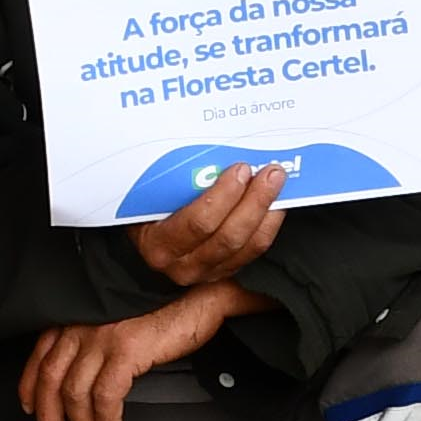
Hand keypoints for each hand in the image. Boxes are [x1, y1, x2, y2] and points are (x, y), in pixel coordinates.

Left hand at [19, 283, 248, 420]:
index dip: (30, 387)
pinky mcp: (126, 348)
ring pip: (75, 392)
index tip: (31, 409)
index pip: (40, 355)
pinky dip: (106, 418)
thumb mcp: (115, 321)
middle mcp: (82, 324)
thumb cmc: (162, 308)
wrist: (198, 294)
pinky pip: (105, 395)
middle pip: (50, 378)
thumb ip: (93, 340)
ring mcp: (102, 336)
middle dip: (49, 415)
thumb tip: (80, 376)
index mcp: (77, 316)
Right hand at [128, 157, 289, 288]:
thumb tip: (208, 147)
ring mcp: (205, 272)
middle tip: (269, 173)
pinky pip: (254, 250)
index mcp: (158, 244)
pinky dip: (269, 225)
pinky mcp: (224, 272)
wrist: (145, 239)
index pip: (198, 223)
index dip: (224, 196)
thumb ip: (170, 179)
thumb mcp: (147, 196)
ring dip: (266, 211)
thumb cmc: (146, 209)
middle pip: (229, 236)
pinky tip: (275, 203)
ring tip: (275, 183)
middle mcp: (181, 265)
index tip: (240, 169)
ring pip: (247, 245)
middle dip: (255, 201)